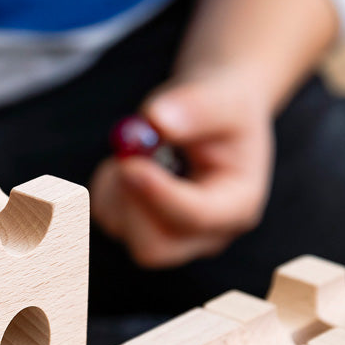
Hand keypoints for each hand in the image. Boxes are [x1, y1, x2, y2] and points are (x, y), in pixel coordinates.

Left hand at [91, 68, 274, 267]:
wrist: (217, 114)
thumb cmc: (226, 108)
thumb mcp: (223, 97)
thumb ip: (197, 107)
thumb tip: (156, 121)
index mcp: (237, 205)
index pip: (196, 217)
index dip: (158, 195)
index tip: (131, 165)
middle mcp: (205, 233)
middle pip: (154, 248)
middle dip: (130, 204)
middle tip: (124, 158)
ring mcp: (172, 236)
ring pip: (123, 229)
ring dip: (118, 185)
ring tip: (143, 147)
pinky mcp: (142, 229)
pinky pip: (107, 215)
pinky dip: (108, 186)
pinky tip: (132, 161)